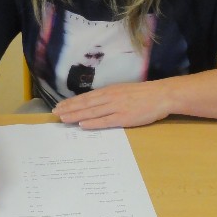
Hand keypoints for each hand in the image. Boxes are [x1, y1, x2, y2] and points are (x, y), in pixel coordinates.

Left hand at [53, 82, 169, 128]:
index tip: (59, 106)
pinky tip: (83, 125)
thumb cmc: (143, 94)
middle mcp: (110, 97)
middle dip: (69, 109)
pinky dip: (93, 123)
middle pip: (85, 104)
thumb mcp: (122, 91)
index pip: (85, 97)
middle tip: (55, 114)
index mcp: (109, 91)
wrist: (161, 95)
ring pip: (92, 112)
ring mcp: (116, 107)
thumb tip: (94, 103)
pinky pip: (105, 121)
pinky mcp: (124, 117)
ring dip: (76, 115)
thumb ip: (109, 97)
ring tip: (63, 119)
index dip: (71, 102)